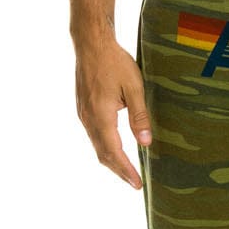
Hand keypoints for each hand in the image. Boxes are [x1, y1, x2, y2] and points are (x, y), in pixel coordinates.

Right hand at [74, 38, 151, 188]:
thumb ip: (139, 117)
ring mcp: (83, 114)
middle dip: (118, 170)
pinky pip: (93, 135)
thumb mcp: (134, 88)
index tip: (137, 184)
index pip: (114, 152)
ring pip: (96, 145)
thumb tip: (145, 143)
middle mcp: (88, 119)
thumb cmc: (115, 62)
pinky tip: (114, 147)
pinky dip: (104, 147)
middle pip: (102, 154)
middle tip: (134, 183)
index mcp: (101, 116)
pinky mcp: (82, 108)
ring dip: (111, 160)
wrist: (91, 44)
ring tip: (126, 170)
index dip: (126, 170)